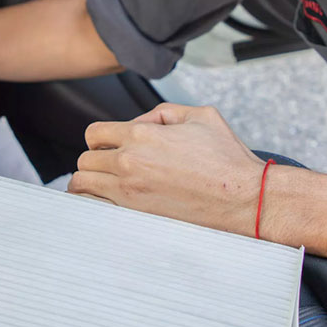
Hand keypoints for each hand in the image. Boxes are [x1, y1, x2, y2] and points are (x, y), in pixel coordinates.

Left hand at [69, 103, 267, 235]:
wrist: (243, 197)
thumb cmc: (227, 157)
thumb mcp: (200, 115)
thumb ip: (164, 112)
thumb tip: (142, 122)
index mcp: (142, 134)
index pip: (95, 134)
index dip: (102, 138)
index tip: (112, 146)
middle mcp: (130, 162)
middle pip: (85, 160)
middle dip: (96, 160)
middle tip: (112, 166)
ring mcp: (130, 191)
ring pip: (83, 185)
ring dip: (90, 183)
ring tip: (104, 185)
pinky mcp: (136, 215)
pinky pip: (96, 209)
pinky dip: (94, 205)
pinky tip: (105, 203)